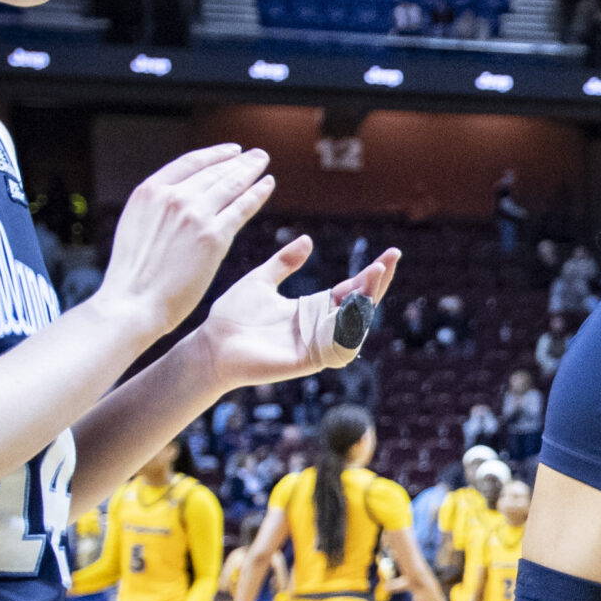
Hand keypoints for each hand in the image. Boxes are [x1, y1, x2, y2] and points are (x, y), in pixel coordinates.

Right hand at [95, 146, 277, 341]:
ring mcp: (194, 215)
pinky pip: (242, 207)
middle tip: (257, 155)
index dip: (214, 155)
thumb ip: (158, 209)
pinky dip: (257, 193)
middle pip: (214, 172)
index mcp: (149, 192)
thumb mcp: (135, 226)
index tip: (232, 151)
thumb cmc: (133, 275)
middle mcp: (172, 197)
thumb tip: (176, 200)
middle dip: (239, 162)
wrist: (133, 302)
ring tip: (263, 163)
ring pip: (230, 185)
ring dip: (251, 171)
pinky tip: (268, 185)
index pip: (189, 163)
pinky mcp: (213, 236)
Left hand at [189, 237, 401, 391]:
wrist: (211, 345)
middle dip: (376, 284)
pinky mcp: (308, 360)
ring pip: (354, 326)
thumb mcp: (260, 281)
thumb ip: (283, 263)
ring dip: (366, 303)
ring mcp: (316, 345)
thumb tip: (308, 239)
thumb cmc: (231, 317)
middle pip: (359, 306)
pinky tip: (356, 307)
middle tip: (388, 261)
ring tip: (372, 277)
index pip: (352, 290)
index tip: (390, 254)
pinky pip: (337, 346)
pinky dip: (349, 329)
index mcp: (311, 309)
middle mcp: (319, 327)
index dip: (371, 274)